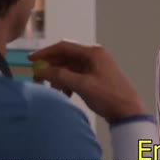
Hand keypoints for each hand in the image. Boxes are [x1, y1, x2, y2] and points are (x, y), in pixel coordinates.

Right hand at [28, 40, 146, 122]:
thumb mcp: (82, 85)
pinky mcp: (97, 78)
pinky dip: (68, 83)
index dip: (46, 53)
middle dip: (51, 67)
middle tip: (38, 79)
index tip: (31, 61)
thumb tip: (41, 70)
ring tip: (54, 89)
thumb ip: (60, 76)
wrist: (128, 111)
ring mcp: (96, 67)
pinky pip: (77, 76)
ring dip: (59, 77)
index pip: (64, 47)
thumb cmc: (108, 96)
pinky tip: (66, 94)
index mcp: (93, 53)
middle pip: (66, 57)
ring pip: (71, 68)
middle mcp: (95, 56)